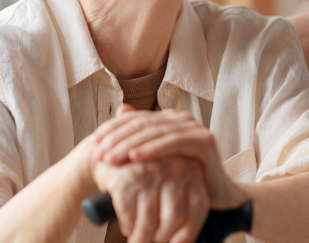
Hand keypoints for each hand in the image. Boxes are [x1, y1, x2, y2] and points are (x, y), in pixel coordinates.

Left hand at [90, 107, 249, 209]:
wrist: (215, 198)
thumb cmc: (180, 183)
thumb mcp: (153, 163)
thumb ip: (137, 141)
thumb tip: (120, 111)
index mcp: (167, 120)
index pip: (134, 119)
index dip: (111, 130)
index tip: (93, 145)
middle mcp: (180, 120)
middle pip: (142, 124)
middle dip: (116, 139)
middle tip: (97, 154)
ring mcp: (194, 128)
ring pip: (155, 132)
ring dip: (129, 144)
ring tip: (110, 158)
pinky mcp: (205, 141)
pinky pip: (174, 142)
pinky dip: (152, 149)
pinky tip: (135, 157)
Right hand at [92, 155, 209, 242]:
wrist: (110, 151)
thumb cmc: (146, 175)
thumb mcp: (171, 181)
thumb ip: (183, 203)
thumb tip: (181, 240)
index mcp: (190, 169)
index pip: (198, 205)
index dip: (190, 230)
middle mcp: (172, 167)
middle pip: (175, 216)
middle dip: (163, 236)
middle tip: (156, 241)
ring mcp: (148, 171)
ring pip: (149, 221)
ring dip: (142, 239)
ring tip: (139, 241)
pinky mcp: (125, 178)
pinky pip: (129, 216)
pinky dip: (128, 227)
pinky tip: (128, 227)